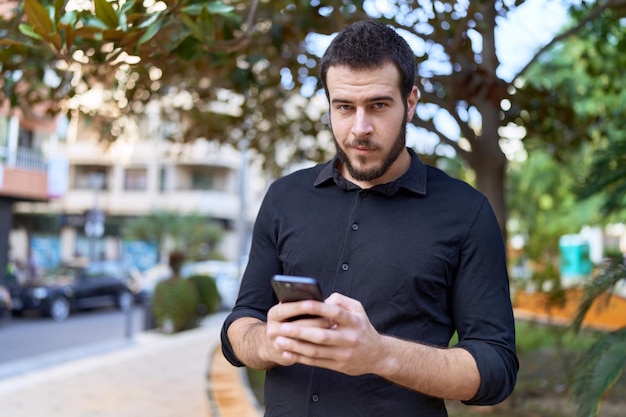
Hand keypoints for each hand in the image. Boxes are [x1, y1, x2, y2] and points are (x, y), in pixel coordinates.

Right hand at [264, 299, 330, 365]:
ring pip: (301, 341)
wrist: (272, 344)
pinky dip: (317, 350)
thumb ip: (301, 305)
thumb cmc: (287, 321)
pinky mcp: (285, 358)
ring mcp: (277, 345)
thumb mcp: (289, 310)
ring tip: (334, 331)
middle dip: (316, 321)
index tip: (320, 303)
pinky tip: (329, 346)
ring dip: (319, 336)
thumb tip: (322, 301)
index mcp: (274, 314)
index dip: (304, 306)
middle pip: (297, 325)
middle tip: (333, 319)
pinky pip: (302, 355)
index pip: (288, 308)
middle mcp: (272, 329)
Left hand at [267, 293, 384, 375]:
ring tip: (279, 340)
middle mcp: (350, 338)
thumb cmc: (362, 328)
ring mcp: (343, 354)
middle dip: (300, 331)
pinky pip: (316, 362)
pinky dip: (299, 357)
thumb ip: (340, 300)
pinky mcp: (338, 366)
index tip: (301, 304)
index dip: (318, 308)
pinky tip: (287, 352)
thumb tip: (320, 299)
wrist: (377, 355)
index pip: (335, 313)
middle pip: (322, 336)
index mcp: (354, 322)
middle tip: (283, 327)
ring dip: (295, 346)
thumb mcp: (358, 309)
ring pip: (316, 351)